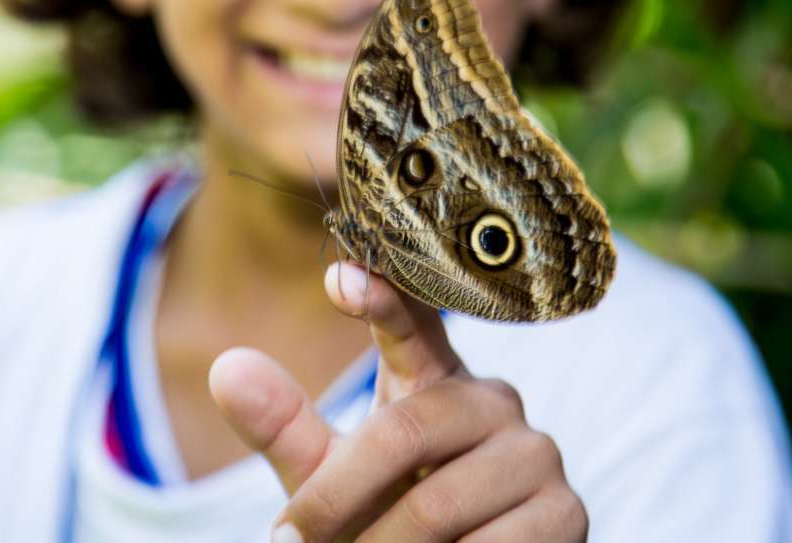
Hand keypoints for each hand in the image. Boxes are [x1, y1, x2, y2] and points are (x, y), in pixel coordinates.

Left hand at [208, 262, 587, 541]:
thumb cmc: (385, 519)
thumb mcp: (330, 476)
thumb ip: (286, 427)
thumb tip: (226, 366)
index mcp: (435, 379)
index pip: (414, 324)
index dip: (383, 297)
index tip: (339, 276)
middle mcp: (492, 402)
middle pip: (404, 430)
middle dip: (336, 497)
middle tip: (288, 542)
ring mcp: (536, 455)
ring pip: (438, 501)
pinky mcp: (565, 514)